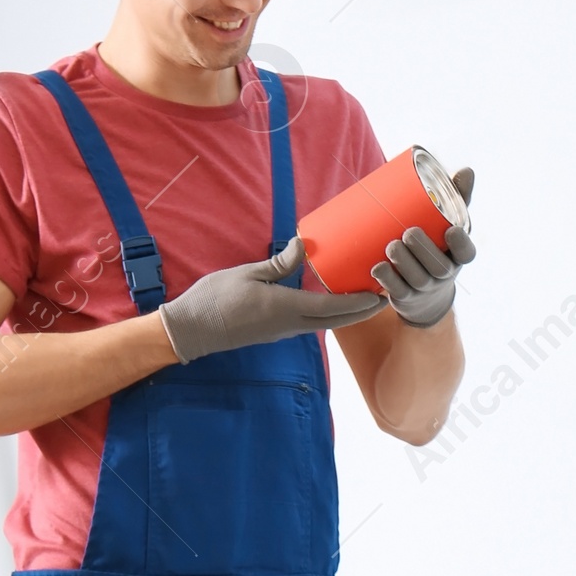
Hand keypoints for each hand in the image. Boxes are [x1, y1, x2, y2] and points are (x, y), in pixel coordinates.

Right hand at [160, 239, 382, 362]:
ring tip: (364, 298)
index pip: (332, 307)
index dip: (359, 302)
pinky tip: (330, 302)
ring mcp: (281, 331)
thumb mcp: (247, 274)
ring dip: (346, 314)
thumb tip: (304, 244)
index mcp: (285, 309)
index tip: (380, 294)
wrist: (191, 331)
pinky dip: (327, 314)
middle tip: (385, 297)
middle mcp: (289, 325)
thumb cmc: (214, 300)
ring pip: (323, 324)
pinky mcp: (273, 332)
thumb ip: (279, 263)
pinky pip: (308, 323)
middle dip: (362, 311)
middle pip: (335, 321)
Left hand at [371, 165, 474, 327]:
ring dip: (404, 264)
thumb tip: (467, 170)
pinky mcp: (405, 298)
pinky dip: (387, 281)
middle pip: (438, 267)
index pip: (466, 253)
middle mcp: (444, 275)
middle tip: (409, 232)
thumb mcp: (449, 223)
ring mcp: (424, 289)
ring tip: (391, 246)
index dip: (460, 244)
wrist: (423, 291)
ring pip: (416, 279)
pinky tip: (377, 269)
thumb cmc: (436, 244)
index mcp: (458, 256)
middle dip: (424, 250)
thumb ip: (457, 197)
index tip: (451, 231)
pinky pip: (397, 292)